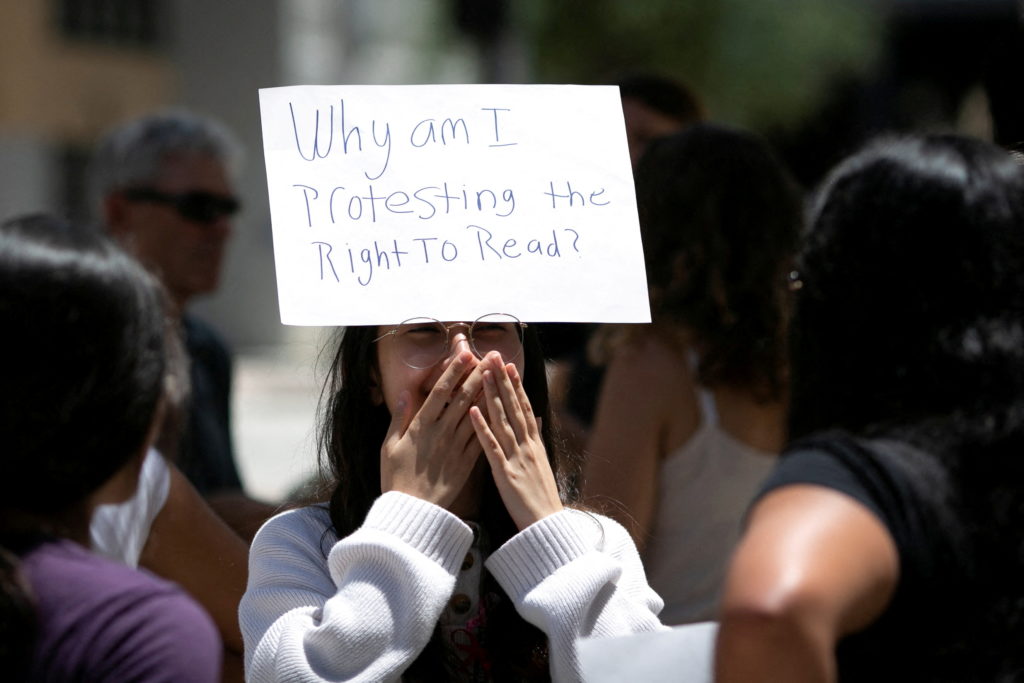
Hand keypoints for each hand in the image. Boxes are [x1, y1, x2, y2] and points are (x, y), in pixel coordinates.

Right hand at [381, 351, 487, 509]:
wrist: (411, 512)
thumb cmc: (395, 479)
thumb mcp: (388, 446)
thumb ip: (398, 418)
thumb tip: (405, 393)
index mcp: (420, 426)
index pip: (440, 392)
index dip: (454, 371)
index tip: (465, 353)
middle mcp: (441, 432)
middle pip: (463, 397)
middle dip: (478, 374)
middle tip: (492, 356)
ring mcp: (455, 447)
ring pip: (476, 414)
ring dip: (490, 393)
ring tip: (502, 376)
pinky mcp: (467, 463)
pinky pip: (482, 438)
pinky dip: (491, 422)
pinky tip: (502, 409)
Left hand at [470, 353, 563, 529]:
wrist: (547, 526)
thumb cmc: (541, 499)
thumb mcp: (542, 464)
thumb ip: (535, 440)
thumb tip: (534, 418)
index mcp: (534, 444)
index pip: (524, 407)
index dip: (515, 385)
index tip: (507, 364)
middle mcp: (526, 445)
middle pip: (514, 407)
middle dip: (502, 380)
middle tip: (493, 355)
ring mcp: (516, 457)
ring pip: (502, 420)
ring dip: (492, 395)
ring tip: (482, 372)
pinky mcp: (505, 473)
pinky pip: (491, 447)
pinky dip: (482, 428)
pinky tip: (473, 411)